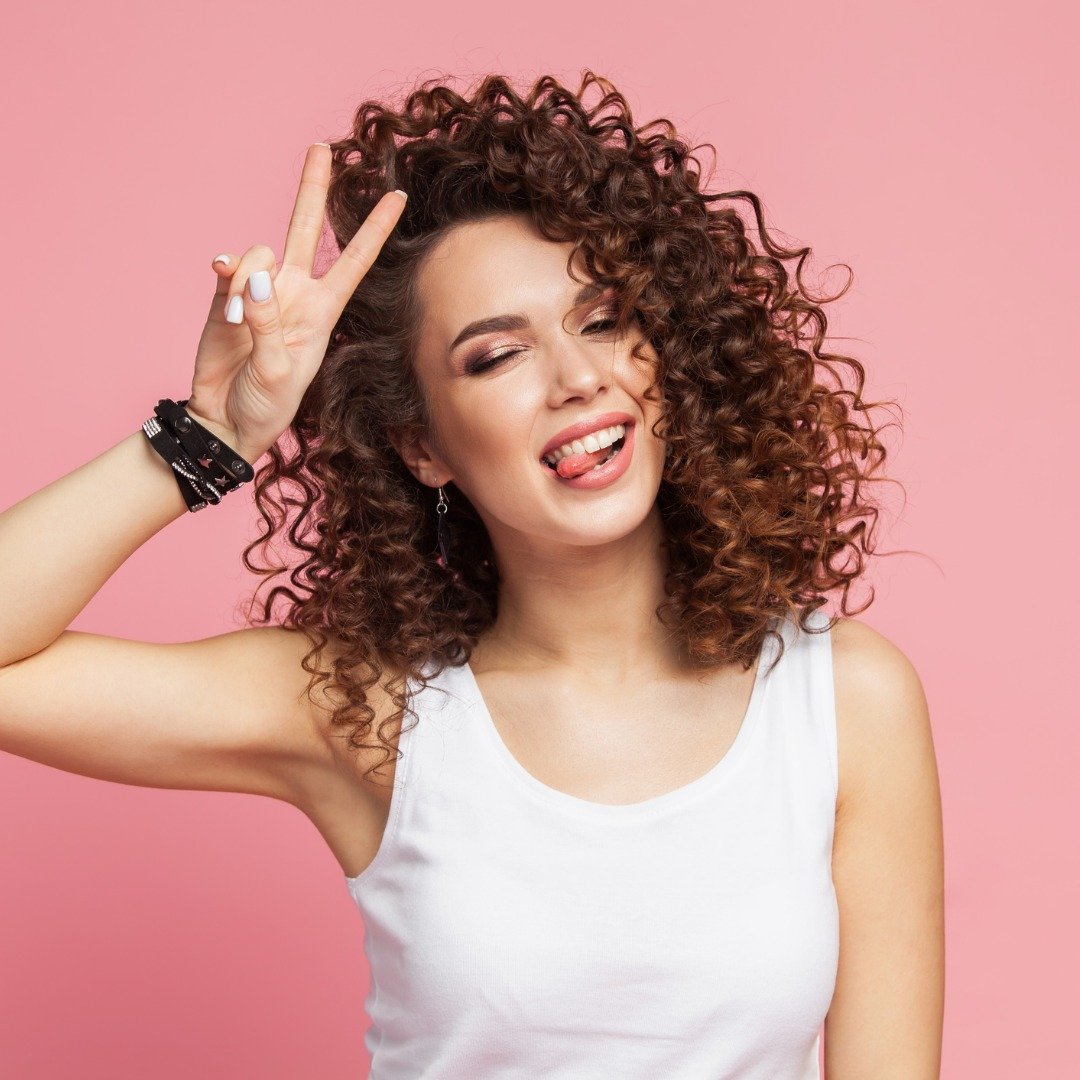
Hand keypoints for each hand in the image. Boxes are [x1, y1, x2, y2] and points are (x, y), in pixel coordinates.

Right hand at [185, 144, 406, 462]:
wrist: (223, 422)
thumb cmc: (264, 406)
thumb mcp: (278, 372)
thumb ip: (268, 324)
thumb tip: (256, 275)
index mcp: (322, 312)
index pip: (354, 262)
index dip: (376, 229)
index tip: (398, 197)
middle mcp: (294, 294)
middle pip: (306, 228)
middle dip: (313, 188)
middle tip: (321, 147)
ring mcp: (259, 293)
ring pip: (259, 250)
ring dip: (248, 278)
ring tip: (238, 321)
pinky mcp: (226, 297)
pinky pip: (228, 268)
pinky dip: (226, 274)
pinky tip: (222, 286)